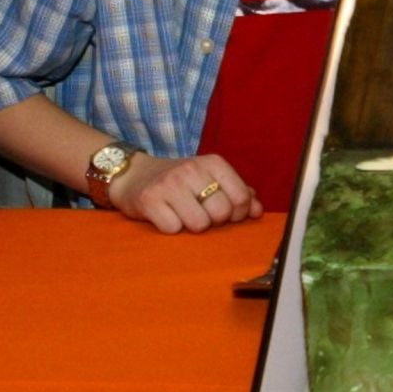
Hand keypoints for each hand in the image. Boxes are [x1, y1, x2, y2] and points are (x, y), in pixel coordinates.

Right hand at [110, 152, 261, 234]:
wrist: (135, 175)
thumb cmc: (181, 181)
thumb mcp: (212, 178)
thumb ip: (238, 192)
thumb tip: (257, 212)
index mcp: (214, 163)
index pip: (241, 197)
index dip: (238, 213)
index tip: (227, 214)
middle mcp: (192, 170)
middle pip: (221, 213)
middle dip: (214, 221)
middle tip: (202, 214)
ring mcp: (169, 184)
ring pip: (199, 224)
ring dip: (193, 226)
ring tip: (184, 215)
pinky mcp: (149, 200)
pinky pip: (173, 229)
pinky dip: (172, 228)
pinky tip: (166, 216)